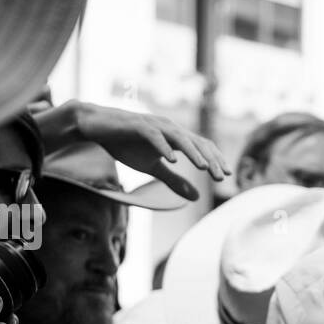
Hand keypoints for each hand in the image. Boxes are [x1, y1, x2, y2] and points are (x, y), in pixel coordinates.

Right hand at [70, 102, 231, 200]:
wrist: (97, 128)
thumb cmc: (126, 145)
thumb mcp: (153, 168)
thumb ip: (174, 181)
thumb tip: (196, 198)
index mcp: (175, 138)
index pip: (202, 147)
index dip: (216, 160)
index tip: (227, 176)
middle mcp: (169, 128)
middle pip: (196, 143)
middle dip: (211, 160)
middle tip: (222, 177)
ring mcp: (154, 125)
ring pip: (179, 138)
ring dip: (193, 153)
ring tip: (204, 168)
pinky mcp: (137, 125)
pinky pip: (154, 136)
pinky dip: (164, 147)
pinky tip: (172, 160)